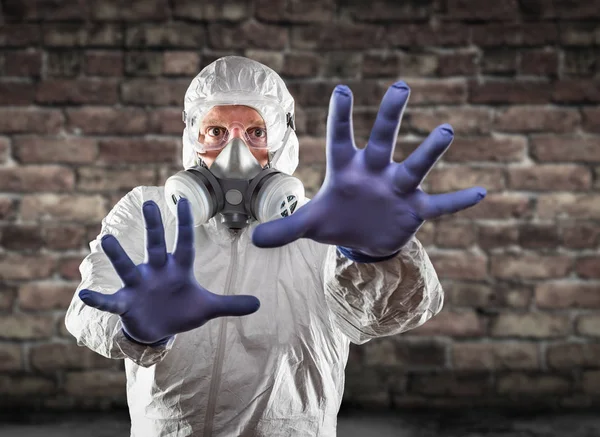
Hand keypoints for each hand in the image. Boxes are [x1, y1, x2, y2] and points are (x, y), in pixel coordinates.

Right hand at [79, 198, 259, 344]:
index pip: (183, 243)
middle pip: (154, 246)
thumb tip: (259, 304)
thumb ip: (230, 304)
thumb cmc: (182, 311)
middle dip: (152, 227)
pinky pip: (111, 300)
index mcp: (178, 270)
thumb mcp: (207, 309)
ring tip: (106, 239)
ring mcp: (140, 286)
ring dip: (119, 255)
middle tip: (148, 203)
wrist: (159, 328)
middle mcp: (157, 272)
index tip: (183, 201)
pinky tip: (85, 295)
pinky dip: (99, 299)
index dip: (184, 224)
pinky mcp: (126, 303)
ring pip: (129, 267)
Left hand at [252, 81, 485, 256]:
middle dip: (390, 115)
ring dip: (430, 151)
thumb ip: (285, 228)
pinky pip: (439, 205)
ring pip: (415, 165)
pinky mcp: (414, 209)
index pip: (341, 137)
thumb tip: (254, 239)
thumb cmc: (337, 220)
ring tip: (446, 132)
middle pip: (383, 138)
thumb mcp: (310, 225)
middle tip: (400, 87)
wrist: (363, 239)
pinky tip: (481, 192)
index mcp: (347, 169)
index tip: (341, 90)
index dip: (341, 116)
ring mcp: (397, 188)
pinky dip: (457, 201)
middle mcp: (375, 171)